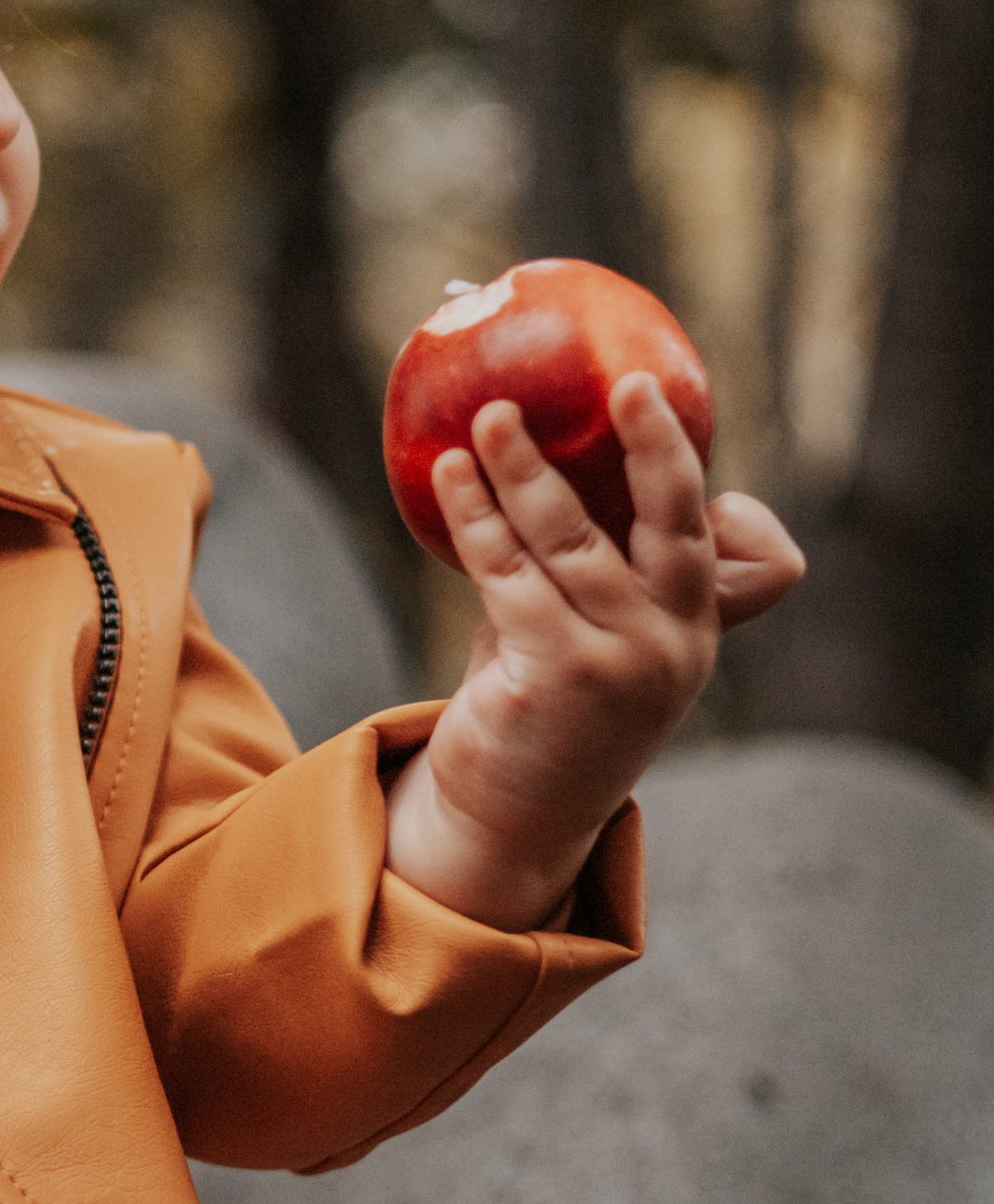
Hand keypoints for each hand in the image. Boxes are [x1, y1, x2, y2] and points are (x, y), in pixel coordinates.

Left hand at [383, 372, 804, 930]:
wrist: (513, 817)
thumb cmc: (546, 702)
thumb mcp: (589, 631)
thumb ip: (588, 565)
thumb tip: (535, 454)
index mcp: (700, 629)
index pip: (755, 557)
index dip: (728, 497)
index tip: (680, 426)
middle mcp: (675, 644)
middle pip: (678, 523)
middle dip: (658, 447)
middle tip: (626, 387)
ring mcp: (621, 663)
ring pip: (570, 537)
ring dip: (523, 468)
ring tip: (489, 418)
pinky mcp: (556, 676)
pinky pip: (510, 573)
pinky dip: (475, 519)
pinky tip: (447, 479)